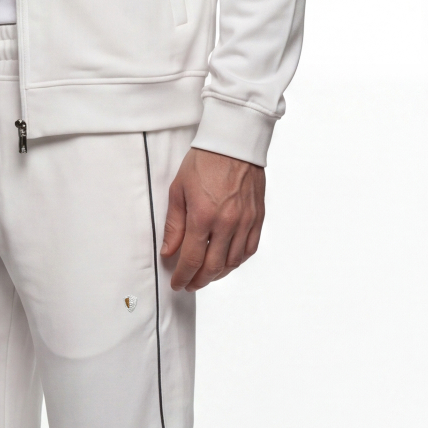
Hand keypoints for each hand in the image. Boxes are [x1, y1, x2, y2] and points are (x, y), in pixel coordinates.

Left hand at [160, 147, 265, 291]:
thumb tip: (169, 252)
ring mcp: (245, 221)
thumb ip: (174, 225)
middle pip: (213, 267)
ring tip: (206, 275)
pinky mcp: (257, 217)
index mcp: (203, 216)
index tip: (177, 283)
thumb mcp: (178, 190)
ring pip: (233, 262)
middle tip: (189, 284)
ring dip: (218, 274)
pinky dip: (237, 261)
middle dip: (199, 281)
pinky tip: (227, 262)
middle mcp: (226, 223)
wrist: (234, 143)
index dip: (182, 276)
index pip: (191, 259)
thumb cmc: (203, 161)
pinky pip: (249, 249)